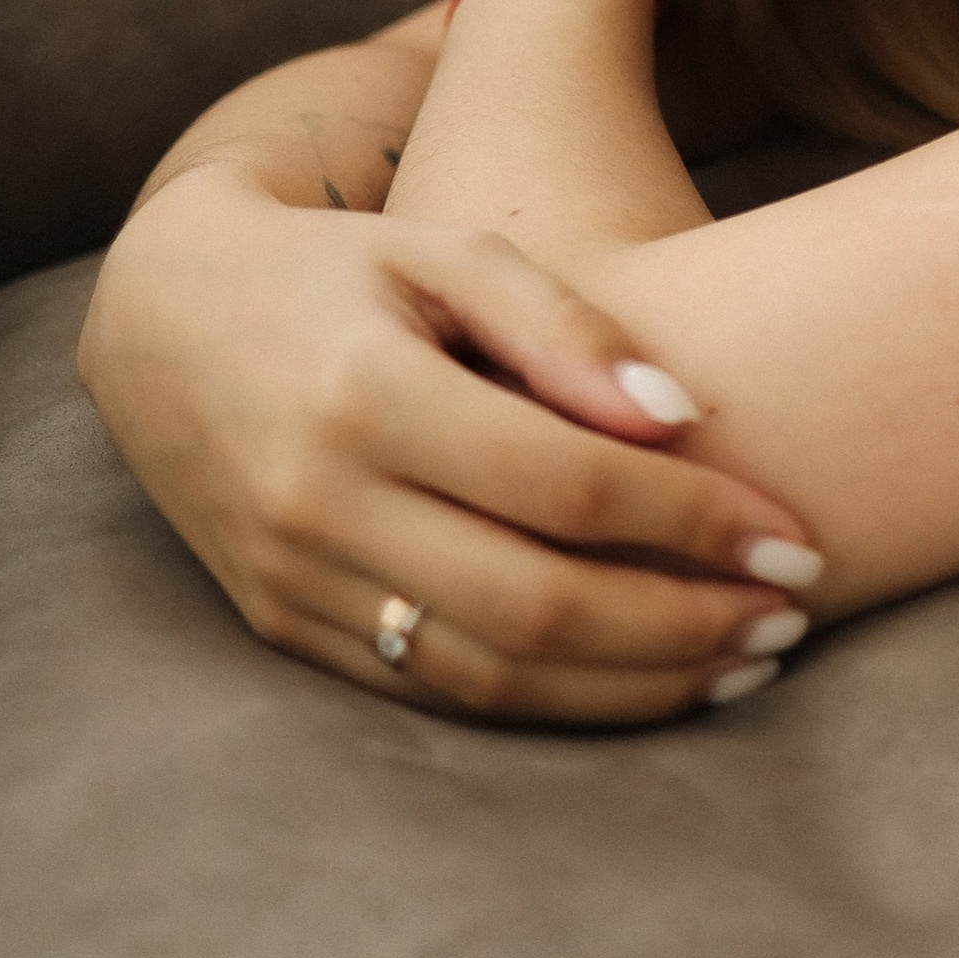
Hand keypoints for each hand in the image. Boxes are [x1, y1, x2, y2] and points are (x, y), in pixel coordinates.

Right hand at [79, 174, 826, 723]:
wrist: (163, 320)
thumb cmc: (340, 270)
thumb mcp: (447, 250)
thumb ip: (565, 324)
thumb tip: (683, 419)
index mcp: (367, 397)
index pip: (565, 489)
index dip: (693, 521)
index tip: (794, 532)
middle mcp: (321, 506)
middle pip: (537, 606)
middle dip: (686, 624)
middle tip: (795, 613)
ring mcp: (295, 585)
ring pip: (491, 677)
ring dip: (636, 687)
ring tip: (748, 661)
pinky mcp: (284, 632)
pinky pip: (434, 695)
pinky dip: (554, 706)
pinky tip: (646, 684)